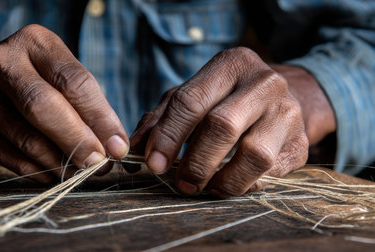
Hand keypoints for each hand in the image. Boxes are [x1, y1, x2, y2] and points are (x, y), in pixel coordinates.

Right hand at [0, 25, 128, 182]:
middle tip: (100, 164)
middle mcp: (1, 65)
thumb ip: (84, 101)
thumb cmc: (30, 79)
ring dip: (63, 163)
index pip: (73, 82)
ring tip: (82, 171)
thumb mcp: (56, 72)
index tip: (118, 145)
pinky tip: (57, 171)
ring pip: (29, 142)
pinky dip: (43, 172)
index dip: (100, 118)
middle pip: (44, 108)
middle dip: (79, 141)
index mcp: (34, 44)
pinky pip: (15, 161)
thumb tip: (113, 144)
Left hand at [130, 47, 326, 196]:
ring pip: (253, 155)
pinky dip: (245, 185)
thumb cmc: (226, 98)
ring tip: (206, 187)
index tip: (153, 164)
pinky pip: (271, 173)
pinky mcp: (301, 143)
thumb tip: (134, 148)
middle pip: (222, 126)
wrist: (282, 99)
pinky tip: (230, 184)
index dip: (168, 137)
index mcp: (232, 64)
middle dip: (194, 163)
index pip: (191, 101)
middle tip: (181, 183)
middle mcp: (264, 82)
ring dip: (222, 180)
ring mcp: (287, 112)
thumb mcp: (192, 96)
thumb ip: (162, 118)